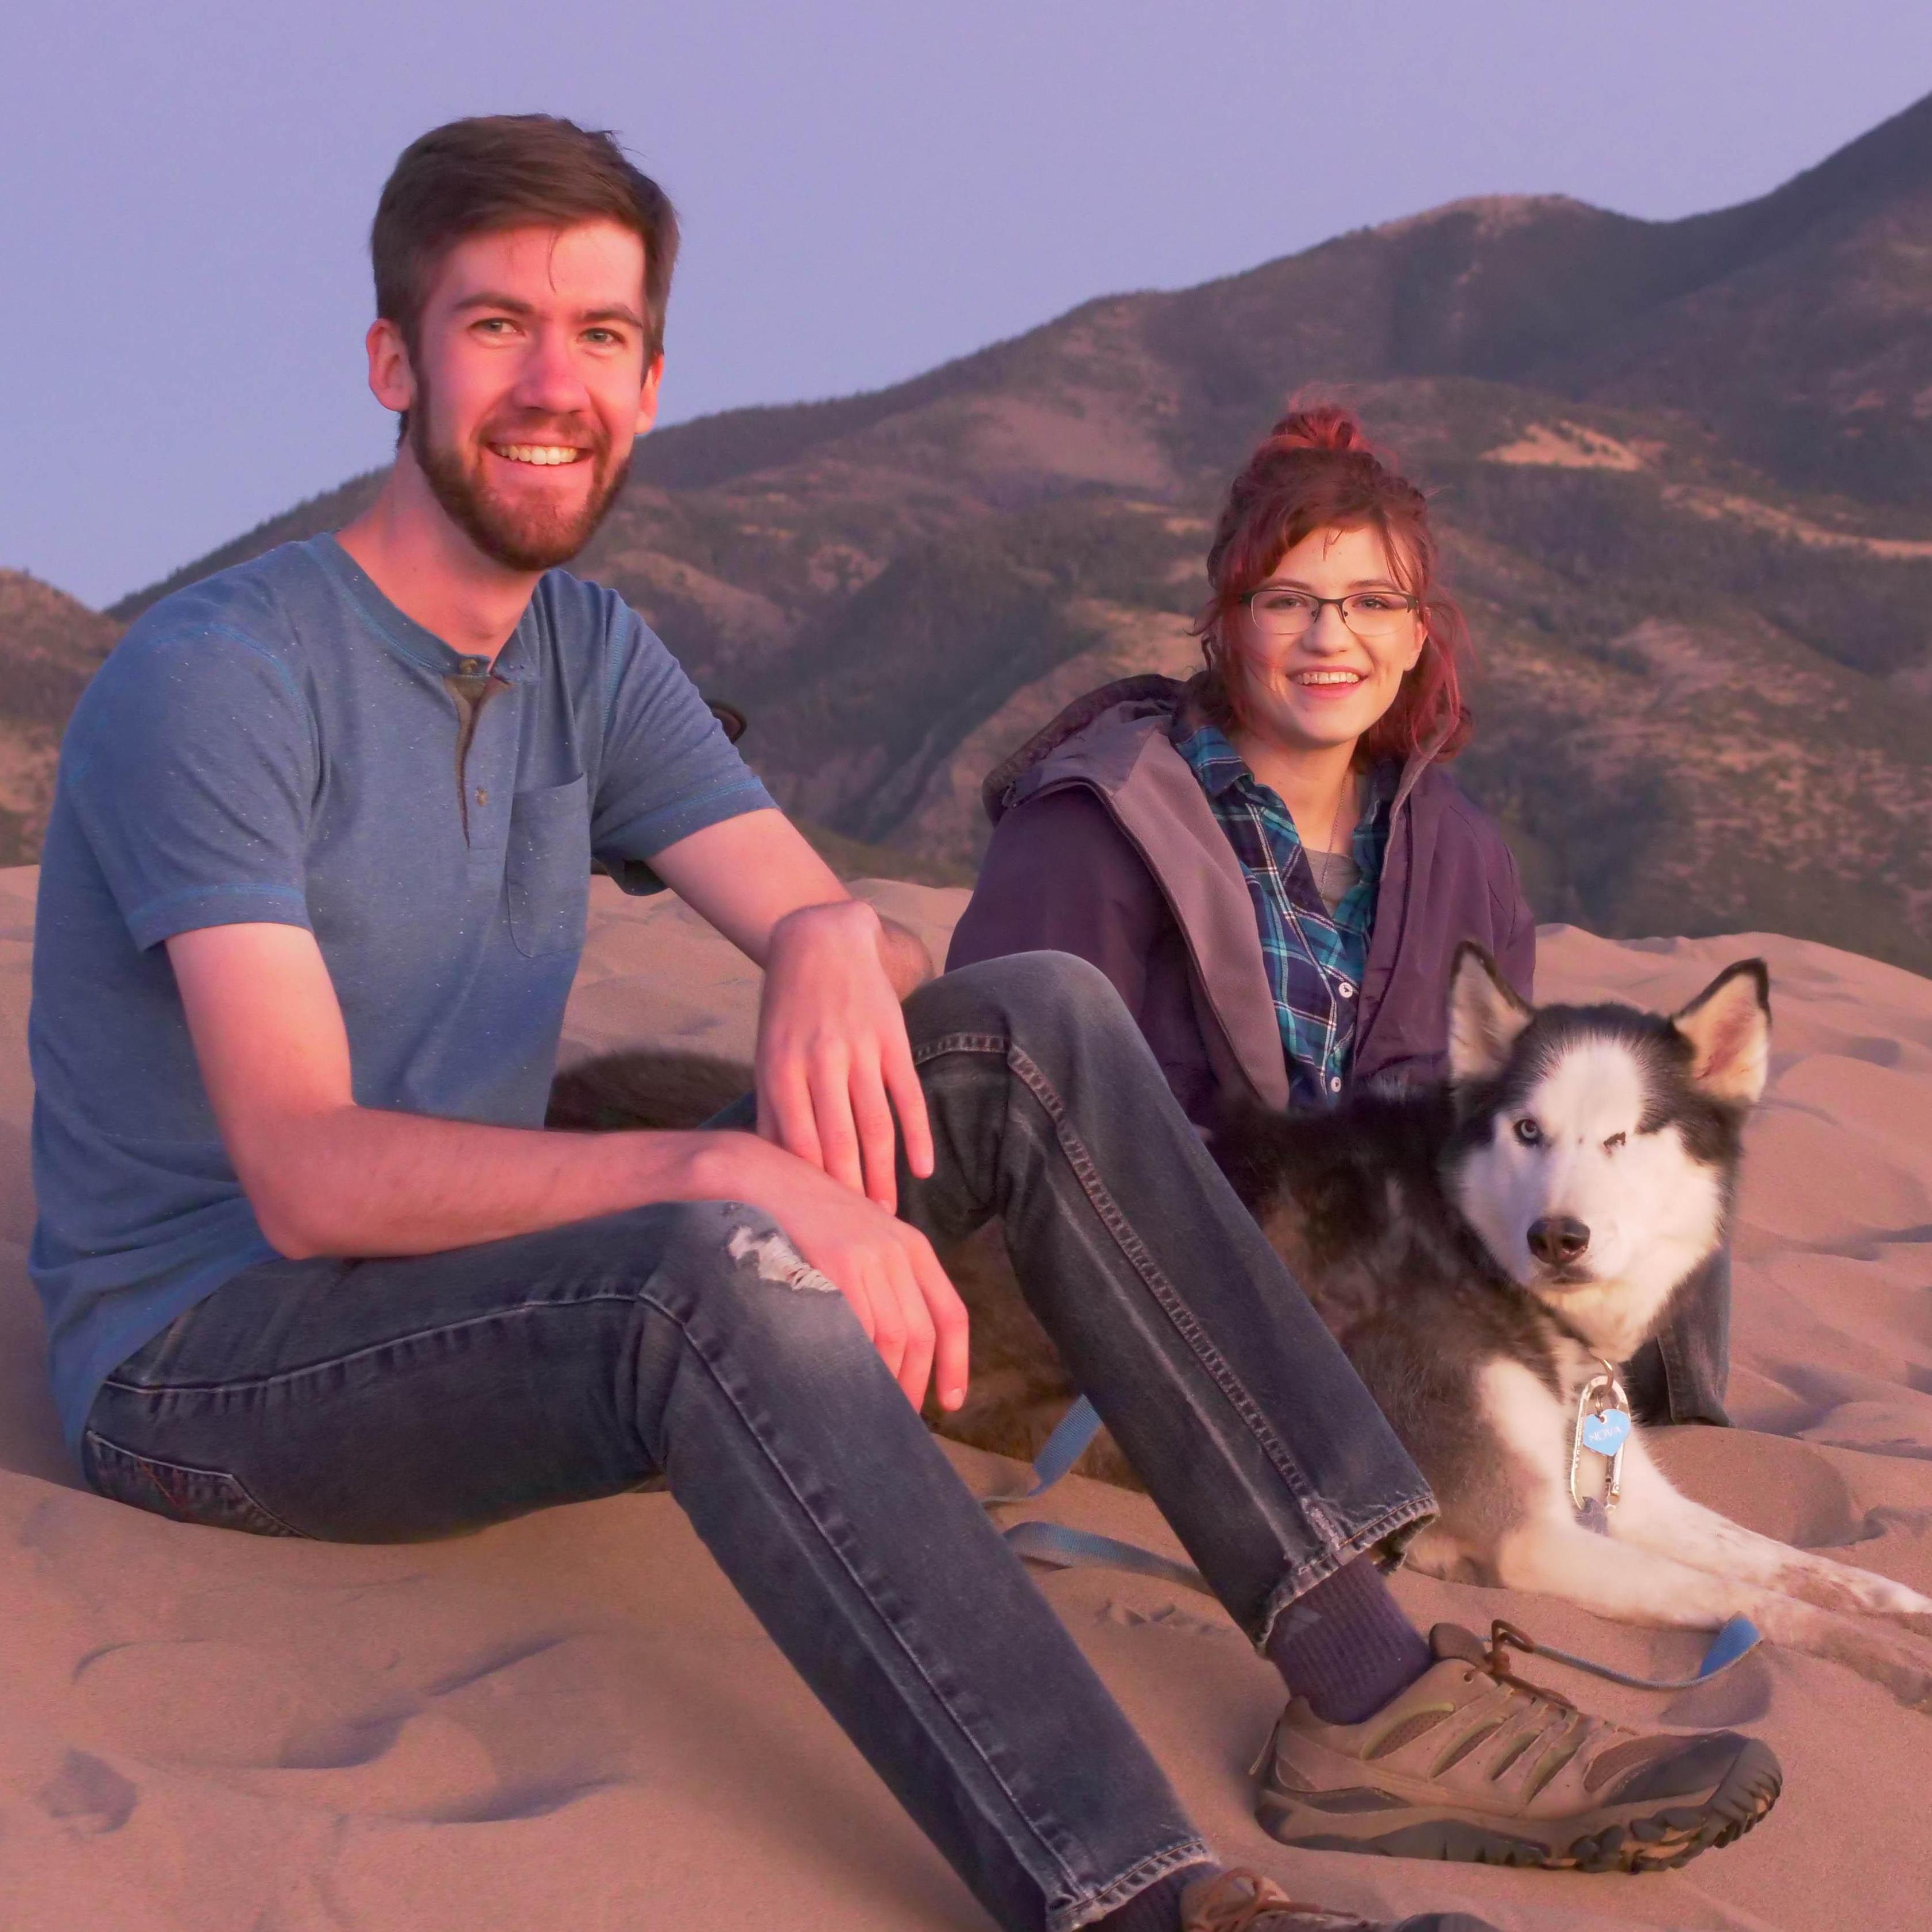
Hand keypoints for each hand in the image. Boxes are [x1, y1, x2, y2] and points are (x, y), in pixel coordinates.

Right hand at [721, 1136, 967, 1410]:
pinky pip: (857, 1325)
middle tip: (898, 1417)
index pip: (950, 1314)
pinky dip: (856, 1359)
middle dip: (914, 1383)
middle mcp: (899, 1250)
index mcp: (913, 1247)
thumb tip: (893, 1344)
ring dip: (885, 1379)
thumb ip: (885, 1280)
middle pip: (922, 1334)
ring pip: (893, 1336)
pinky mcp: (837, 1261)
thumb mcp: (863, 1240)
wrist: (765, 1179)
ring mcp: (869, 1255)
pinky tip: (844, 1379)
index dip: (956, 1364)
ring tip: (869, 1406)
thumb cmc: (809, 1218)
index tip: (950, 1402)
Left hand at [756, 899, 934, 1211]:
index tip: (818, 1228)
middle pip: (838, 1143)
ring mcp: (859, 1050)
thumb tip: (778, 1171)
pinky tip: (922, 1170)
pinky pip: (907, 1096)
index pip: (798, 1145)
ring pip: (874, 1126)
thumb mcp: (768, 1055)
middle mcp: (820, 1061)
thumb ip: (775, 1109)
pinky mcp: (892, 1039)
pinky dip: (918, 1135)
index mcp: (780, 1069)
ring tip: (887, 1215)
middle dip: (848, 1195)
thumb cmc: (788, 1009)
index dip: (810, 1191)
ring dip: (882, 1176)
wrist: (820, 941)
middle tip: (858, 1238)